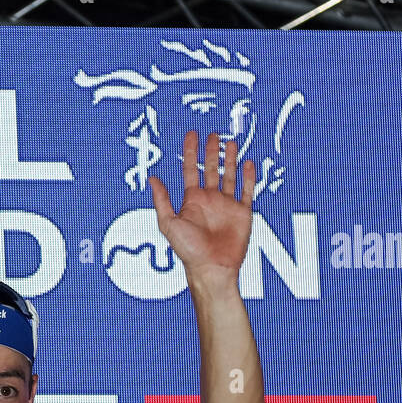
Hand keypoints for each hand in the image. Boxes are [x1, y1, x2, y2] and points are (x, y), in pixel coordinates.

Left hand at [148, 131, 255, 282]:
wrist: (212, 268)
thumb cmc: (188, 250)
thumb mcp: (169, 223)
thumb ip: (162, 200)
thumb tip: (152, 179)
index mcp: (192, 201)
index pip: (191, 169)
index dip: (190, 151)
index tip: (191, 135)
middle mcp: (209, 200)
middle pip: (211, 169)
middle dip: (211, 152)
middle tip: (212, 134)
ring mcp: (226, 205)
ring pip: (230, 176)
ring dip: (230, 159)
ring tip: (231, 143)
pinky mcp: (242, 213)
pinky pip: (247, 191)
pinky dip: (249, 177)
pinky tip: (248, 163)